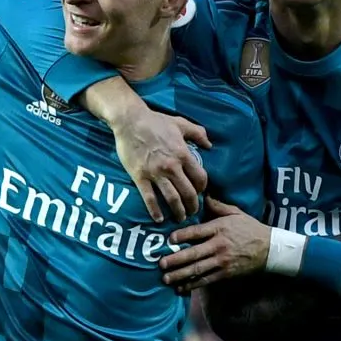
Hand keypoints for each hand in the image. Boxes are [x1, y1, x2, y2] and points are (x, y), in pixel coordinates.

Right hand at [110, 108, 210, 222]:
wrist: (130, 121)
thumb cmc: (155, 121)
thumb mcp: (180, 123)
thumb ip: (198, 133)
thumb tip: (210, 145)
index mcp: (183, 154)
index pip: (200, 178)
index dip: (203, 189)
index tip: (200, 193)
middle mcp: (172, 166)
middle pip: (188, 193)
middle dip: (193, 205)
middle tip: (193, 212)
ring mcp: (155, 173)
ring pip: (172, 199)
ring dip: (178, 212)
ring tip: (180, 218)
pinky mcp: (140, 176)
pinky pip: (149, 198)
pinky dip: (155, 211)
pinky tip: (159, 219)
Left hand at [160, 198, 269, 291]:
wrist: (269, 249)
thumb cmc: (250, 228)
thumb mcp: (235, 212)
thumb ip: (217, 206)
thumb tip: (202, 196)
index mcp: (219, 228)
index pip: (197, 232)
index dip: (182, 235)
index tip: (169, 239)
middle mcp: (219, 245)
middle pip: (194, 253)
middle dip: (176, 259)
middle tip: (161, 263)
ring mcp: (222, 261)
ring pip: (198, 269)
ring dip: (180, 275)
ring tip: (165, 279)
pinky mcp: (226, 273)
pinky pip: (206, 280)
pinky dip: (192, 285)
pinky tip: (180, 288)